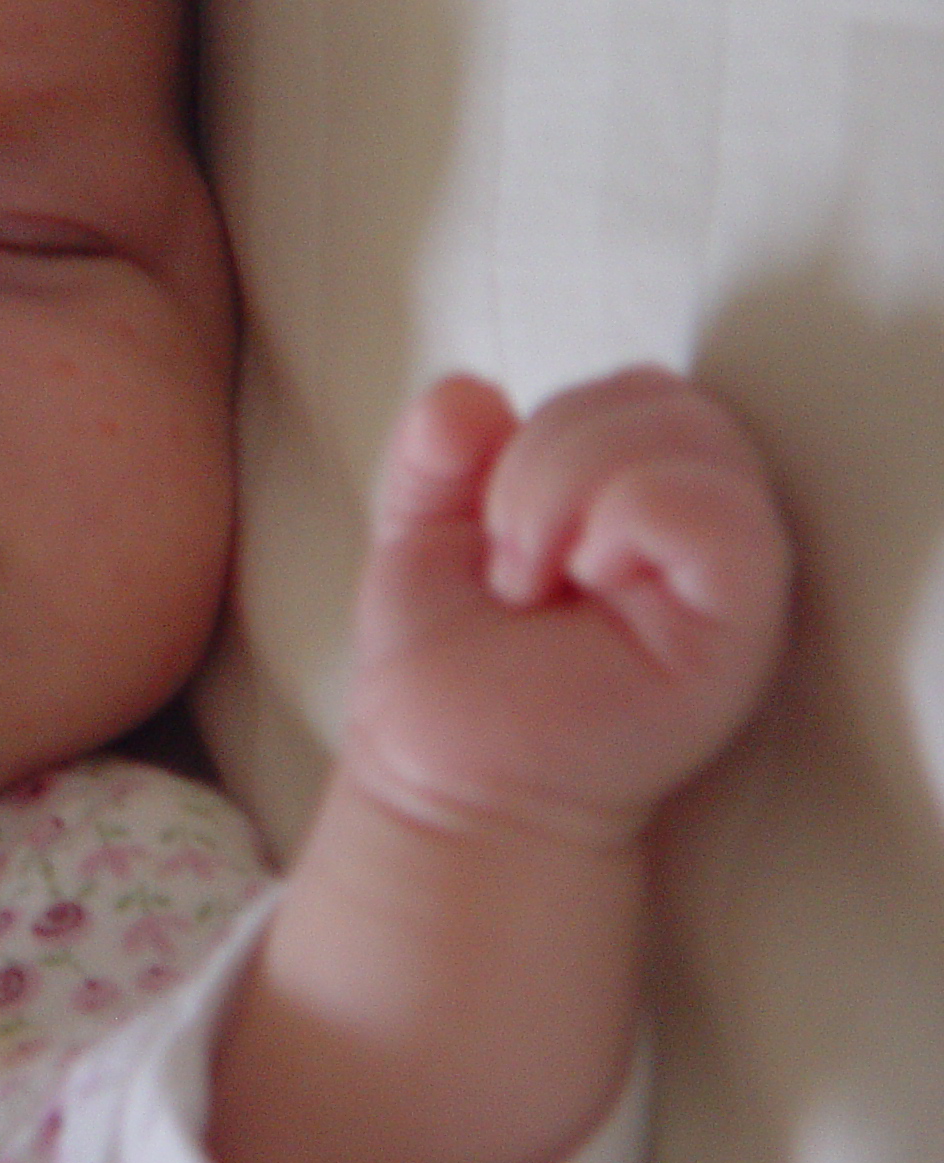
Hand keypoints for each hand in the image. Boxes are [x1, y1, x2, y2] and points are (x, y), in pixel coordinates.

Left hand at [341, 366, 791, 848]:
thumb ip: (439, 448)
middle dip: (548, 456)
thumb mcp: (423, 527)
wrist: (445, 773)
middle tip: (510, 561)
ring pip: (693, 432)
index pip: (635, 389)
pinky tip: (587, 582)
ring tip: (535, 576)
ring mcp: (728, 575)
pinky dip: (630, 520)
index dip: (545, 429)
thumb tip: (473, 392)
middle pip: (662, 394)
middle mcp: (699, 526)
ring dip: (570, 488)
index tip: (494, 530)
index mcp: (641, 494)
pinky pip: (720, 513)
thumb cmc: (449, 666)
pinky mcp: (740, 628)